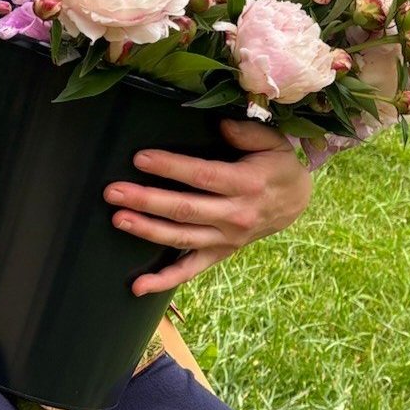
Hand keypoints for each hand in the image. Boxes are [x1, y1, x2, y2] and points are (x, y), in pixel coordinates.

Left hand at [103, 118, 311, 295]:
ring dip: (147, 230)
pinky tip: (137, 286)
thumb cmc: (275, 166)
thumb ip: (246, 132)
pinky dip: (164, 281)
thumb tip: (221, 124)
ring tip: (118, 219)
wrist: (296, 201)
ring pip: (182, 238)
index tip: (140, 158)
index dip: (171, 168)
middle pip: (185, 210)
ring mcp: (227, 239)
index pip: (203, 176)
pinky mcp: (220, 253)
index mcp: (246, 184)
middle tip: (114, 192)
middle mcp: (235, 215)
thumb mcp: (272, 142)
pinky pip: (190, 270)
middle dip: (147, 200)